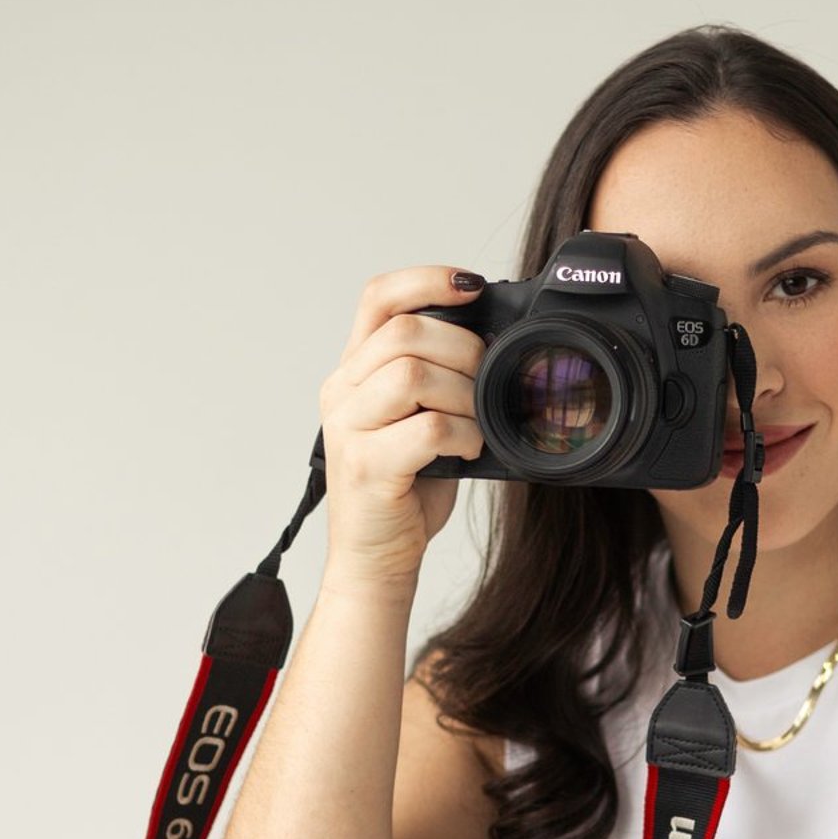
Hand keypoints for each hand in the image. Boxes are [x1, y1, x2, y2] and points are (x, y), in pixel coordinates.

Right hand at [315, 265, 489, 593]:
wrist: (375, 559)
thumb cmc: (405, 490)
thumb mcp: (418, 420)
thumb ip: (438, 378)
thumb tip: (494, 341)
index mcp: (354, 373)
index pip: (378, 298)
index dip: (427, 279)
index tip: (473, 286)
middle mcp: (342, 393)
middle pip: (404, 332)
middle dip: (463, 349)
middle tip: (484, 383)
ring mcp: (349, 429)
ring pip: (412, 374)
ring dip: (463, 394)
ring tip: (474, 422)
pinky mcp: (366, 466)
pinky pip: (427, 427)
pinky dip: (462, 434)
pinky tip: (467, 450)